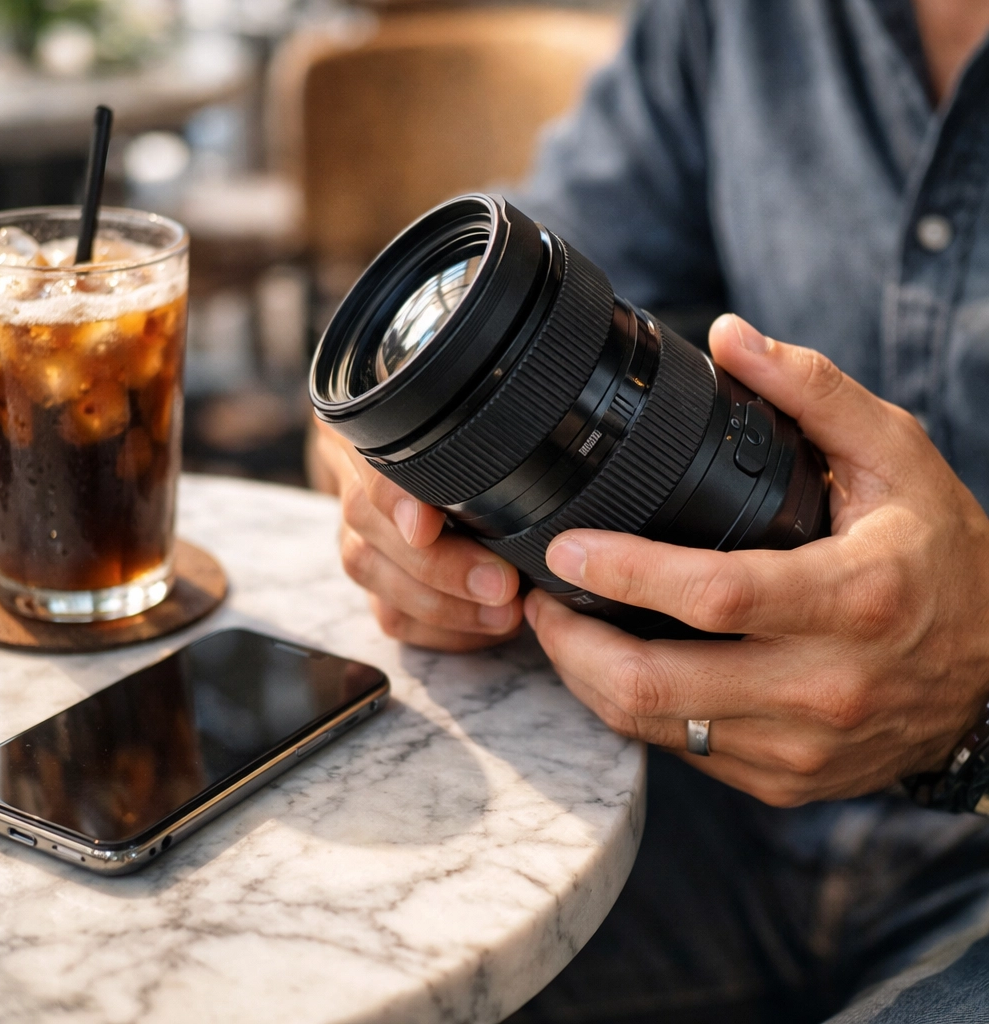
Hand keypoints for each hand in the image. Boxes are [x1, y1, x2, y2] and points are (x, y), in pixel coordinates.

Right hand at [314, 417, 523, 650]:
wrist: (438, 457)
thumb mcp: (472, 414)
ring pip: (370, 571)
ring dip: (441, 605)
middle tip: (501, 584)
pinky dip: (437, 630)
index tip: (426, 528)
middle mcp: (348, 469)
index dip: (392, 496)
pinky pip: (387, 612)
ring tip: (503, 614)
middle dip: (437, 565)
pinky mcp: (371, 574)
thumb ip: (484, 425)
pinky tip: (482, 629)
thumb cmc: (471, 434)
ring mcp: (351, 525)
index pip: (365, 453)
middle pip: (365, 521)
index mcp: (369, 421)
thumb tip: (532, 441)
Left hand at [524, 314, 988, 805]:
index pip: (714, 594)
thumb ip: (814, 391)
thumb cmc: (941, 555)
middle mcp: (826, 686)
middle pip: (656, 683)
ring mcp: (803, 747)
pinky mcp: (785, 778)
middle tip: (542, 599)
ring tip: (564, 629)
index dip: (625, 571)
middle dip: (572, 644)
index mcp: (854, 598)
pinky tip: (622, 666)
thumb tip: (730, 337)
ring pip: (653, 726)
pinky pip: (681, 749)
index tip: (567, 548)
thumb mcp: (897, 456)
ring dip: (588, 678)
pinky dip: (635, 707)